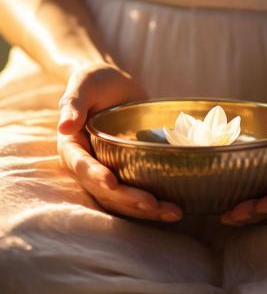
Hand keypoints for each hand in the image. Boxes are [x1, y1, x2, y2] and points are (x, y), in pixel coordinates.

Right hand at [57, 62, 181, 222]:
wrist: (115, 85)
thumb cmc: (96, 81)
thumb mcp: (84, 84)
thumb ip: (73, 103)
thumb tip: (64, 126)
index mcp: (73, 146)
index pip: (80, 164)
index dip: (94, 175)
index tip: (111, 182)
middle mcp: (89, 164)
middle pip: (104, 190)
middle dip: (127, 199)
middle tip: (152, 203)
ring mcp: (110, 169)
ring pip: (122, 198)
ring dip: (145, 209)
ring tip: (173, 212)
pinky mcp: (128, 170)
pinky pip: (137, 190)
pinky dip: (154, 202)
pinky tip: (175, 207)